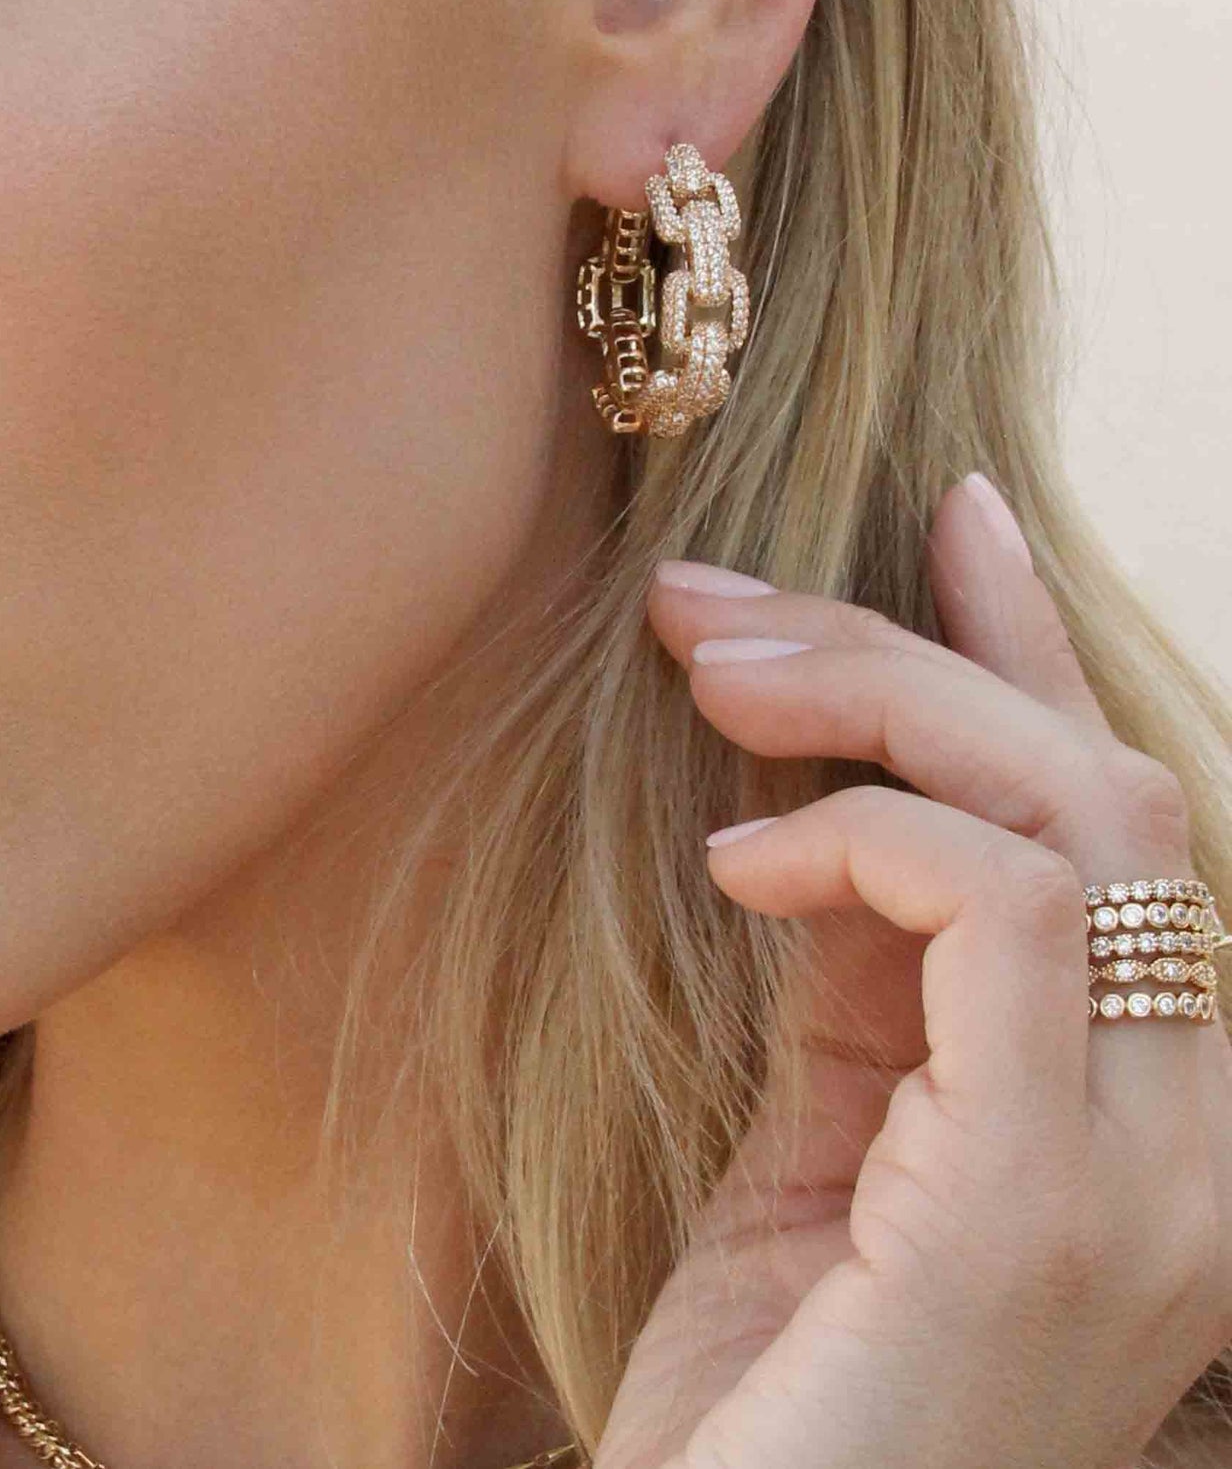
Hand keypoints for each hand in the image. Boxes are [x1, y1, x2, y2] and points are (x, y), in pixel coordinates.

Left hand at [594, 473, 1231, 1468]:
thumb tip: (844, 781)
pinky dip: (861, 841)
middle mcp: (1202, 1145)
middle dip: (902, 651)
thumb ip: (873, 965)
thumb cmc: (767, 1398)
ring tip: (712, 682)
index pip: (1113, 831)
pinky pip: (992, 908)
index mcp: (1151, 1120)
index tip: (949, 516)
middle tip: (715, 612)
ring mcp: (1151, 1178)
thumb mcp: (830, 1131)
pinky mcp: (1044, 1203)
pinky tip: (740, 868)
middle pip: (1099, 787)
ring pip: (1068, 811)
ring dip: (871, 701)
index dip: (1035, 651)